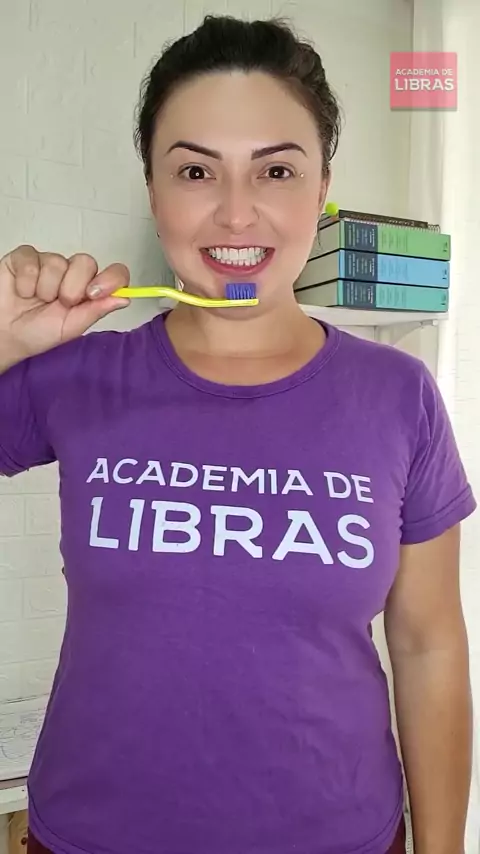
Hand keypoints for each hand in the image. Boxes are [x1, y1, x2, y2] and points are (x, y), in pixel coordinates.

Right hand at [0, 245, 129, 370]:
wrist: (5, 336)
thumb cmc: (37, 333)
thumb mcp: (71, 327)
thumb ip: (96, 311)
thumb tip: (125, 298)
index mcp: (88, 290)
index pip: (112, 273)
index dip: (110, 278)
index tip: (95, 293)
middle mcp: (71, 273)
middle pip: (86, 262)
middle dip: (72, 288)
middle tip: (58, 304)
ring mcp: (48, 262)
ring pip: (57, 263)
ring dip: (45, 289)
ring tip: (35, 300)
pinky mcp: (24, 257)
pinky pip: (31, 260)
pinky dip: (26, 281)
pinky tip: (21, 291)